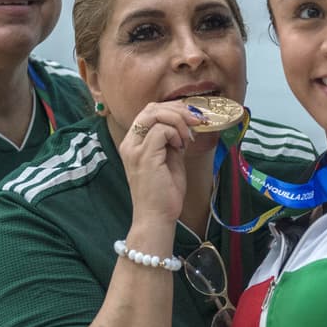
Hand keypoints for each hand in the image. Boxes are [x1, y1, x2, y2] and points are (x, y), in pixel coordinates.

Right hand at [118, 101, 201, 223]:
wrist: (157, 217)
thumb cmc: (164, 194)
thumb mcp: (171, 160)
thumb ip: (173, 141)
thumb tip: (186, 126)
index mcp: (134, 143)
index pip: (149, 112)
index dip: (172, 109)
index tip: (192, 119)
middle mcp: (130, 143)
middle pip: (151, 108)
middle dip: (178, 110)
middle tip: (196, 120)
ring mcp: (135, 149)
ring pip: (155, 114)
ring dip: (179, 120)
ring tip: (189, 136)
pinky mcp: (144, 156)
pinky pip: (161, 130)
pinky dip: (176, 133)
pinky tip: (181, 147)